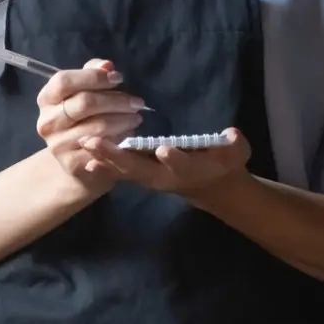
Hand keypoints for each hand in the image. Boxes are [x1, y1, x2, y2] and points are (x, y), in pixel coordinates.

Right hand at [35, 60, 146, 189]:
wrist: (78, 160)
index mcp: (46, 98)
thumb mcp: (85, 92)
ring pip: (98, 126)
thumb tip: (107, 66)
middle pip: (85, 103)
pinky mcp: (71, 163)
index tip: (119, 78)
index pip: (64, 80)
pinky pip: (103, 148)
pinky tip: (129, 135)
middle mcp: (47, 122)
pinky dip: (120, 139)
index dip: (93, 76)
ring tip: (136, 118)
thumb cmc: (83, 119)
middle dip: (117, 100)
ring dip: (123, 120)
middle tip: (137, 102)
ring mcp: (57, 145)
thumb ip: (93, 74)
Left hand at [80, 127, 252, 197]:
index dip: (175, 159)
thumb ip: (235, 145)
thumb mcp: (238, 153)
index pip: (183, 165)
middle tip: (96, 143)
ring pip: (126, 171)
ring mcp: (152, 179)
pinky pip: (121, 173)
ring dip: (105, 159)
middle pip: (142, 169)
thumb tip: (232, 135)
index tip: (164, 149)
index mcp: (193, 169)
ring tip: (85, 145)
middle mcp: (168, 178)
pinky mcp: (143, 177)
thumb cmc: (227, 164)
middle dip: (119, 157)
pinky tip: (85, 158)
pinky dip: (105, 166)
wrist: (213, 187)